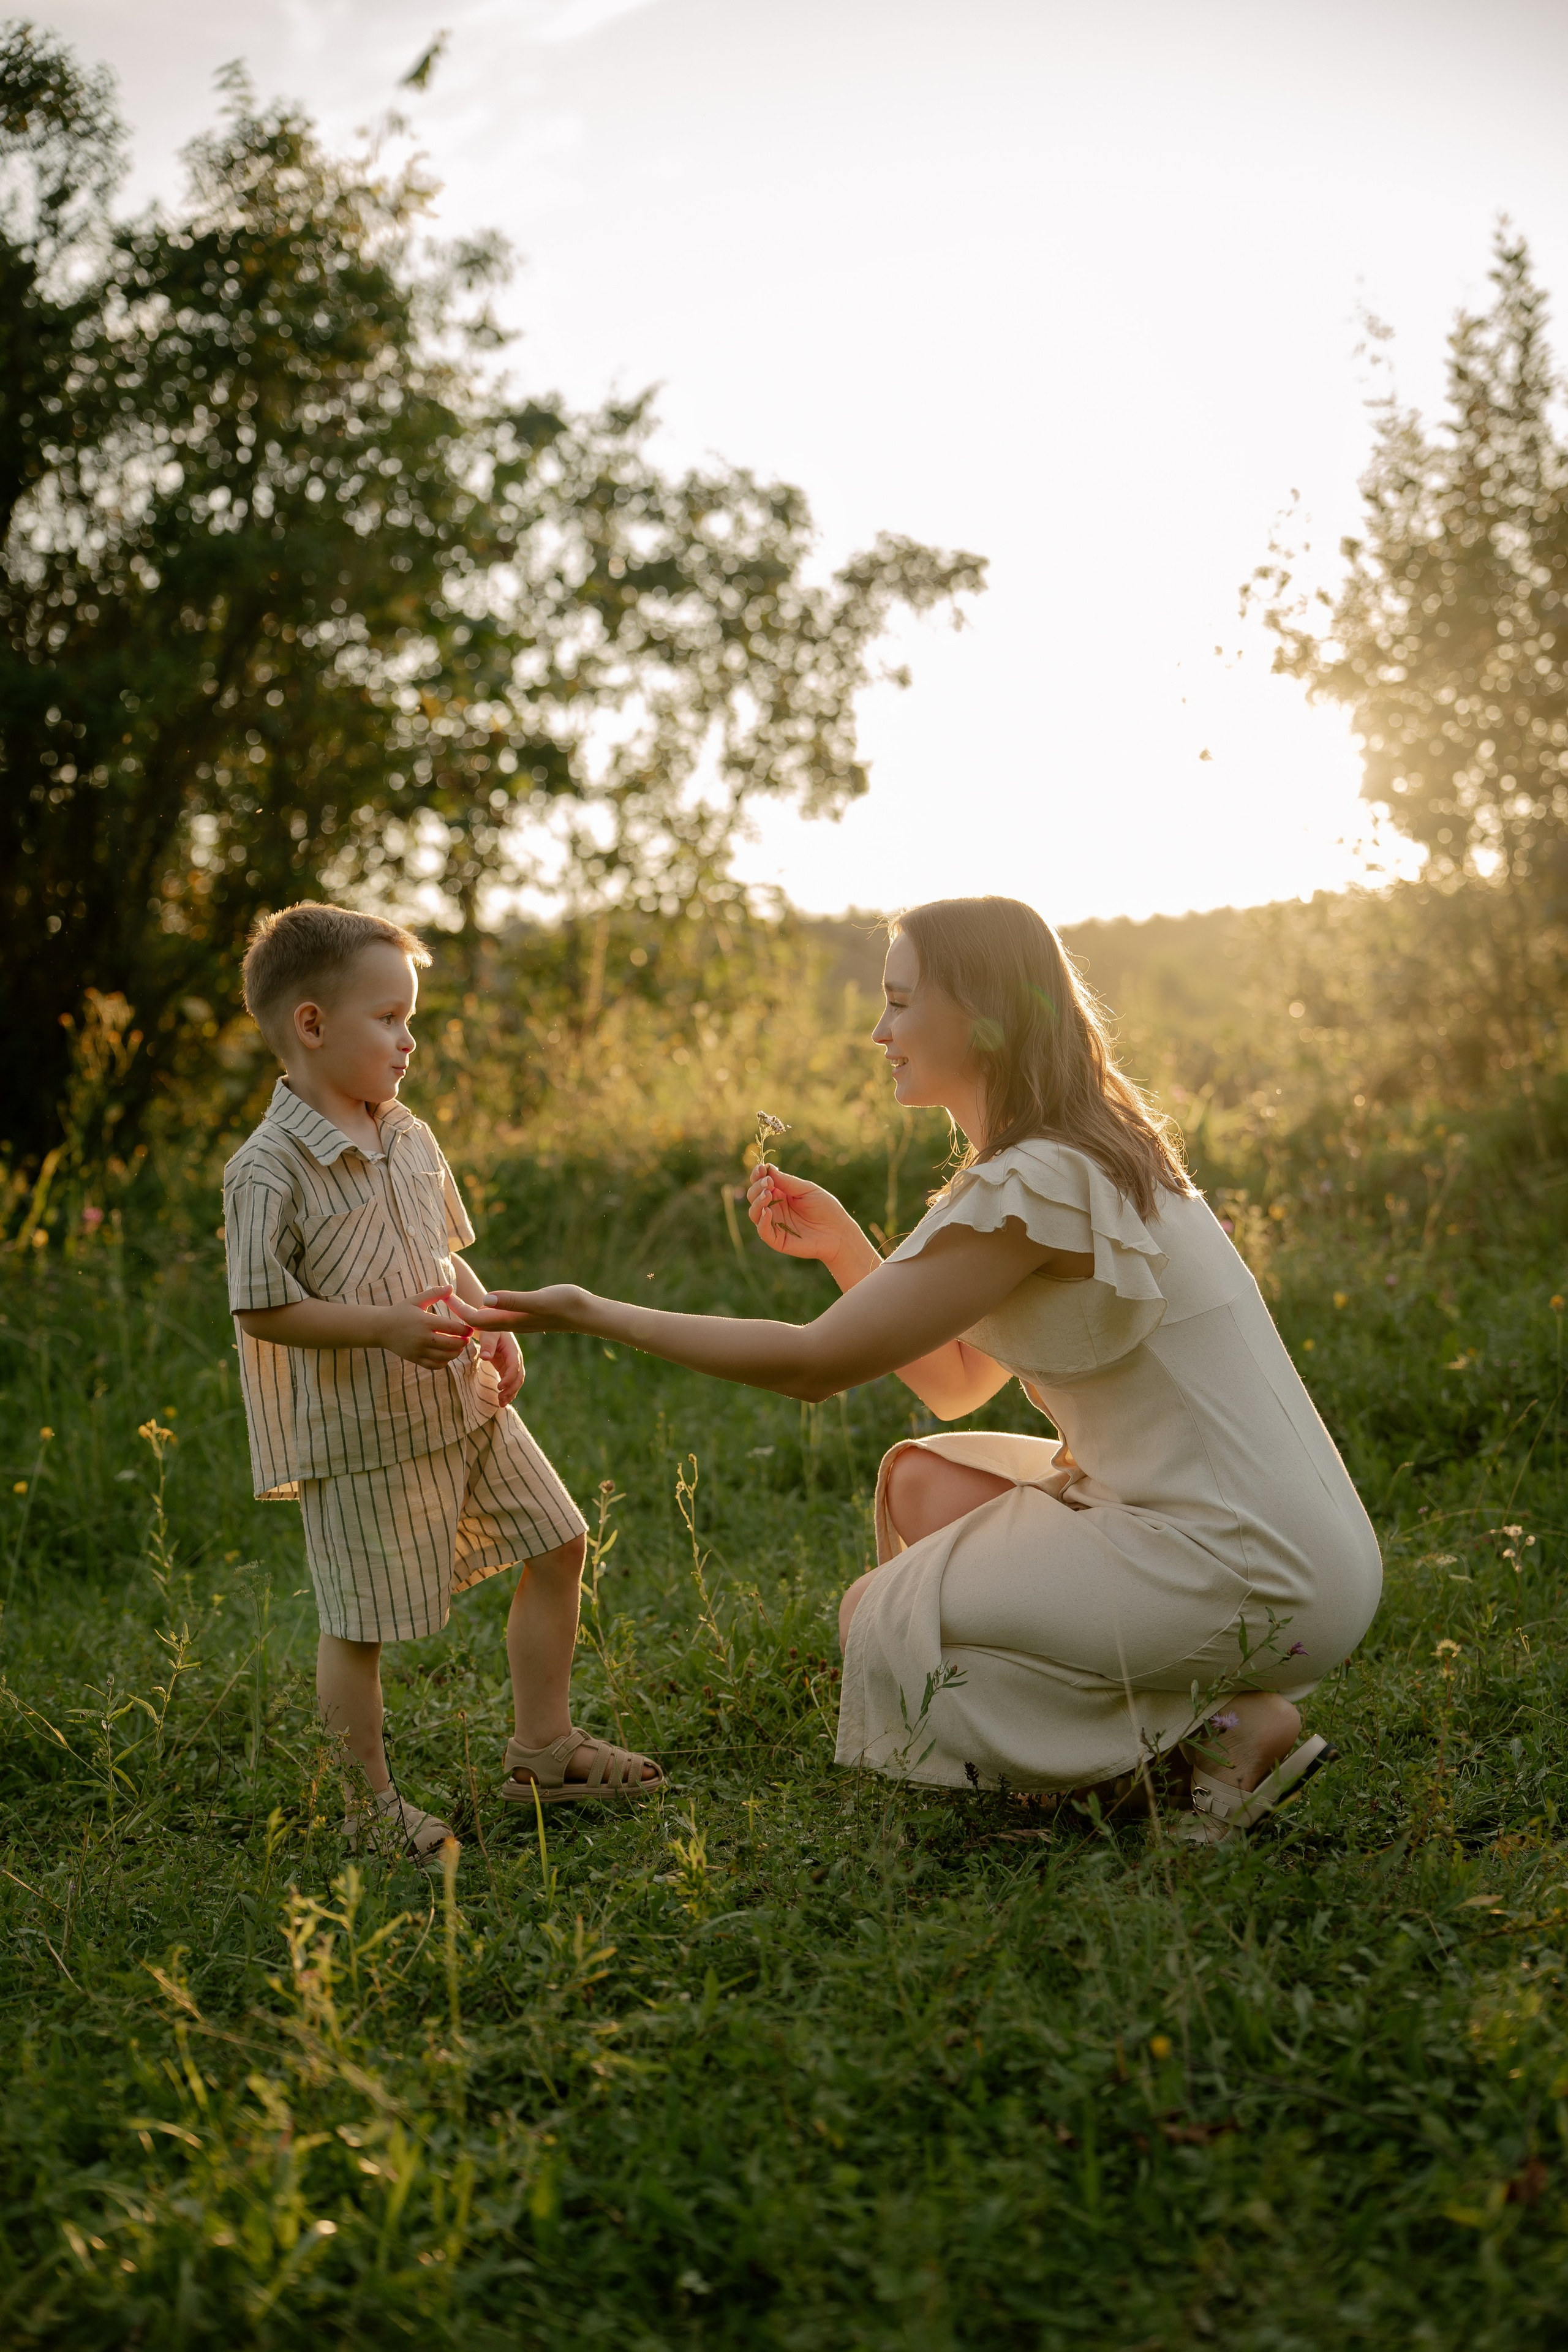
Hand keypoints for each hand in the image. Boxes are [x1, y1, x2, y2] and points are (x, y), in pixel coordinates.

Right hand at [378, 1287, 473, 1368]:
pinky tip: (446, 1355)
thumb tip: (451, 1287)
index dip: (465, 1330)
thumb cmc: (400, 1312)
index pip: (452, 1328)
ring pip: (445, 1357)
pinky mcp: (415, 1359)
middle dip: (463, 1342)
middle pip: (451, 1344)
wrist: (381, 1328)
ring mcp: (419, 1350)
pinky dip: (444, 1362)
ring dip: (456, 1353)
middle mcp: (423, 1338)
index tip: (470, 1329)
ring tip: (459, 1347)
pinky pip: (435, 1365)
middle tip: (467, 1339)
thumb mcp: (416, 1300)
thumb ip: (434, 1293)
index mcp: (425, 1322)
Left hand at [451, 1284, 595, 1335]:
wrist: (587, 1314)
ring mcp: (519, 1321)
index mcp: (511, 1320)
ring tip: (456, 1303)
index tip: (443, 1293)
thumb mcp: (538, 1300)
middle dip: (457, 1312)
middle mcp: (512, 1323)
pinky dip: (486, 1315)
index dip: (457, 1308)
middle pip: (476, 1323)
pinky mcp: (526, 1317)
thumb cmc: (566, 1305)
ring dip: (469, 1315)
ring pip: (487, 1324)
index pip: (474, 1319)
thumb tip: (485, 1299)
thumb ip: (512, 1300)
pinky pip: (499, 1321)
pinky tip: (486, 1307)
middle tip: (441, 1294)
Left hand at [485, 1328, 524, 1403]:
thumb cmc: (489, 1329)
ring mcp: (512, 1364)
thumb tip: (485, 1357)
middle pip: (519, 1377)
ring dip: (510, 1393)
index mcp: (512, 1350)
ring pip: (516, 1382)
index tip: (500, 1387)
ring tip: (501, 1403)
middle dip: (511, 1389)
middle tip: (500, 1399)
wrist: (492, 1326)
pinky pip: (510, 1382)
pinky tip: (501, 1401)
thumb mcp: (488, 1333)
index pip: (514, 1366)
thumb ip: (487, 1344)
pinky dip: (508, 1391)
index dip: (509, 1378)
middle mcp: (516, 1358)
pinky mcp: (507, 1368)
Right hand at [746, 1165, 861, 1267]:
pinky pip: (763, 1231)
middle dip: (757, 1187)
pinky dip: (762, 1221)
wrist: (839, 1231)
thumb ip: (787, 1182)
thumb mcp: (807, 1190)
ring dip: (757, 1202)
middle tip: (768, 1183)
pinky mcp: (777, 1240)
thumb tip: (767, 1168)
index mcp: (780, 1194)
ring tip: (767, 1195)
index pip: (760, 1184)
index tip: (761, 1169)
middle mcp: (774, 1208)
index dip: (757, 1176)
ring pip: (754, 1213)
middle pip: (754, 1196)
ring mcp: (774, 1224)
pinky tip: (768, 1211)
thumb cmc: (825, 1208)